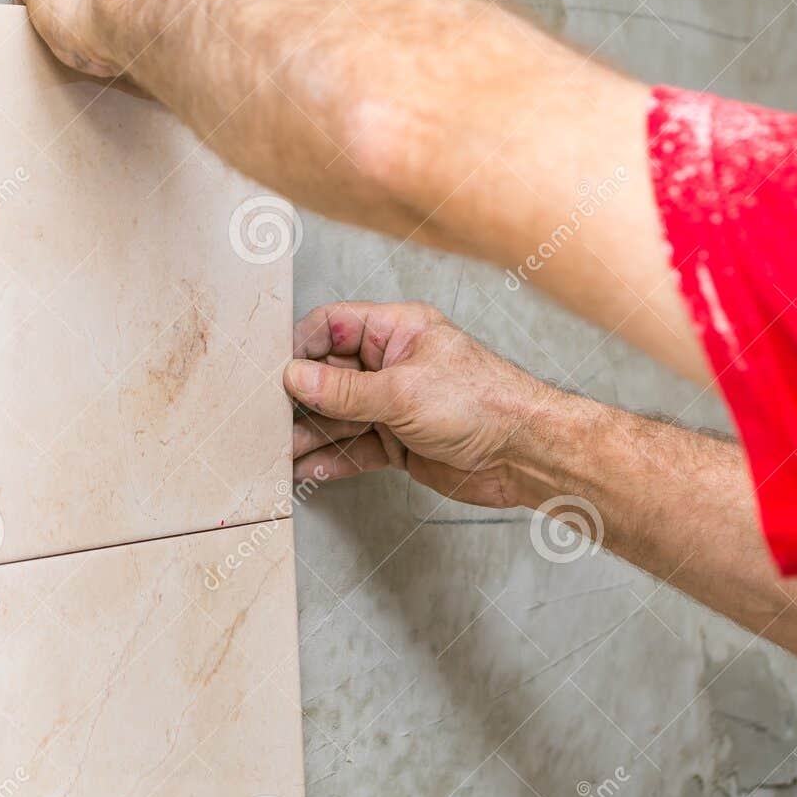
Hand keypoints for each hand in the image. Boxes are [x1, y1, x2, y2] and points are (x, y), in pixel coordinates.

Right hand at [282, 302, 568, 508]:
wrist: (526, 455)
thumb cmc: (485, 404)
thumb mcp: (403, 392)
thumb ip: (344, 389)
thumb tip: (296, 377)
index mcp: (397, 331)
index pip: (332, 326)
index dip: (300, 348)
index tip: (275, 373)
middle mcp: (392, 365)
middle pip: (328, 375)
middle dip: (299, 399)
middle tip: (270, 418)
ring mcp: (394, 405)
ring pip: (337, 417)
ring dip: (310, 435)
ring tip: (281, 451)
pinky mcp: (399, 442)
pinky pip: (354, 448)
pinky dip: (332, 460)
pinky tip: (310, 469)